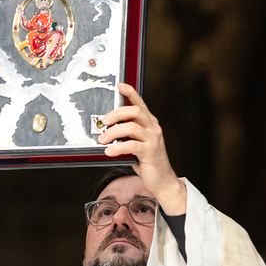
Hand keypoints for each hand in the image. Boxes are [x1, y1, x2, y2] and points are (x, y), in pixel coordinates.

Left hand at [98, 84, 186, 214]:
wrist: (162, 179)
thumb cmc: (147, 161)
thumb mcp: (136, 143)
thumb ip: (126, 134)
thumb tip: (106, 130)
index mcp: (149, 123)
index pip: (140, 103)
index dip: (130, 93)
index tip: (119, 86)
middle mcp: (153, 127)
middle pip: (135, 111)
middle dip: (117, 113)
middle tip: (104, 121)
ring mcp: (153, 139)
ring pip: (131, 127)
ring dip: (113, 132)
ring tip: (103, 139)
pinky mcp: (150, 152)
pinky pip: (132, 145)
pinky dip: (118, 147)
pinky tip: (109, 151)